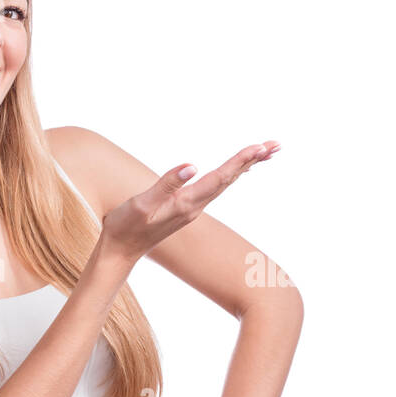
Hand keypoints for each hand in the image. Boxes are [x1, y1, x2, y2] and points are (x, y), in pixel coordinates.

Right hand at [99, 141, 280, 263]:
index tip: (260, 148)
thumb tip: (191, 166)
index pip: (219, 177)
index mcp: (187, 203)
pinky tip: (238, 170)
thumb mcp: (142, 204)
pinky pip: (216, 186)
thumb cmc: (125, 227)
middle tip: (275, 145)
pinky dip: (231, 174)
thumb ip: (166, 185)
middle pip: (230, 178)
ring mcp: (192, 207)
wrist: (120, 251)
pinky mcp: (186, 208)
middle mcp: (195, 205)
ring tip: (265, 152)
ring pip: (225, 182)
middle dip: (252, 160)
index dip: (240, 161)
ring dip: (246, 166)